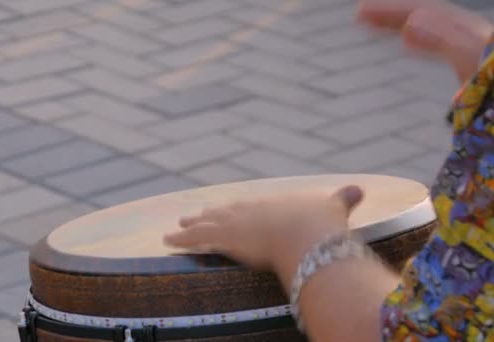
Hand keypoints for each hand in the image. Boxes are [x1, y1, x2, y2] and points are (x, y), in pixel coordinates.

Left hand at [164, 185, 363, 283]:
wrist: (307, 232)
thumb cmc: (319, 222)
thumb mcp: (333, 208)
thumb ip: (343, 199)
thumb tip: (360, 189)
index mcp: (270, 205)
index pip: (249, 206)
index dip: (237, 209)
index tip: (228, 209)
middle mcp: (248, 210)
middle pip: (224, 211)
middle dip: (210, 214)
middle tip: (195, 213)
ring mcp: (234, 222)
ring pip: (206, 223)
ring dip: (190, 225)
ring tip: (178, 225)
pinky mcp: (223, 237)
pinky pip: (195, 238)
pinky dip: (181, 239)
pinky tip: (167, 239)